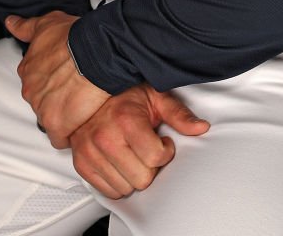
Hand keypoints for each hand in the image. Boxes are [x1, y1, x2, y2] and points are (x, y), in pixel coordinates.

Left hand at [5, 10, 109, 147]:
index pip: (36, 82)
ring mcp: (41, 109)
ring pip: (52, 119)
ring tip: (85, 105)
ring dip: (66, 115)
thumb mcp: (47, 23)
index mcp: (27, 70)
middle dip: (58, 99)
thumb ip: (26, 26)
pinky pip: (61, 138)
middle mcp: (30, 90)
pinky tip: (83, 122)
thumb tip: (10, 23)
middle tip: (77, 90)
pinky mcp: (57, 125)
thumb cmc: (74, 36)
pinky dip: (71, 134)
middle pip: (42, 102)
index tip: (65, 78)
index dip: (52, 81)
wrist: (94, 51)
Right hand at [69, 84, 209, 198]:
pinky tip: (121, 162)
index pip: (154, 158)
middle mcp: (104, 137)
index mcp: (125, 120)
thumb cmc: (126, 95)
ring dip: (134, 175)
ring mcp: (90, 152)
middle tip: (147, 149)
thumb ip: (179, 114)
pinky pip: (108, 192)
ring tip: (133, 154)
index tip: (162, 142)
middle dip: (150, 167)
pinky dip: (118, 182)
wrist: (93, 91)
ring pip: (126, 189)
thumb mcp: (156, 97)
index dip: (165, 152)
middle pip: (142, 179)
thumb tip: (201, 127)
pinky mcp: (81, 164)